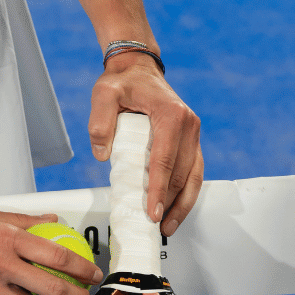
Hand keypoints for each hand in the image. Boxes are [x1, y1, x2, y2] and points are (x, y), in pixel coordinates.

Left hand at [87, 53, 203, 236]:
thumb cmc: (123, 82)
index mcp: (172, 115)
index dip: (158, 189)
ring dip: (183, 204)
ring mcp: (194, 134)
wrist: (139, 69)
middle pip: (183, 174)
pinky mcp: (192, 142)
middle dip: (171, 203)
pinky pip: (193, 172)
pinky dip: (186, 194)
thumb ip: (100, 122)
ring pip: (194, 177)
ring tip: (169, 225)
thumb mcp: (104, 94)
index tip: (152, 211)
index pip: (165, 160)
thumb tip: (102, 155)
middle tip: (157, 224)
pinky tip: (175, 209)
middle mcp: (189, 126)